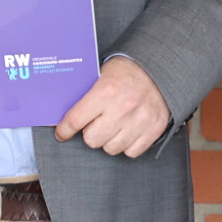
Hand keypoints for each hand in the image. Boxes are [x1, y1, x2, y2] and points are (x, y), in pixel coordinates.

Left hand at [54, 56, 170, 156]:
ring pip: (111, 149)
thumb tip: (62, 114)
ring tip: (112, 126)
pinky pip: (131, 152)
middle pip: (92, 140)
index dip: (64, 130)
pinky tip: (126, 131)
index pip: (75, 120)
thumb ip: (85, 95)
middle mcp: (122, 107)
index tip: (62, 133)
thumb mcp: (101, 75)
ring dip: (108, 140)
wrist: (159, 69)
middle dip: (89, 133)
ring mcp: (140, 120)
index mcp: (105, 91)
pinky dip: (127, 145)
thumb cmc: (126, 72)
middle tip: (94, 124)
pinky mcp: (154, 129)